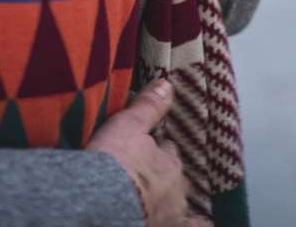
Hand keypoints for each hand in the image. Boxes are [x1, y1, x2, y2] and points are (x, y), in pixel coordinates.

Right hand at [88, 79, 209, 225]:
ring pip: (172, 207)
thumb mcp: (127, 126)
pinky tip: (198, 224)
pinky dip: (193, 225)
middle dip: (162, 177)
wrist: (97, 203)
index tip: (147, 148)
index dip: (158, 150)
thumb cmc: (114, 163)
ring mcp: (167, 218)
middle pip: (172, 181)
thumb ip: (148, 107)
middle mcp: (175, 194)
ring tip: (152, 199)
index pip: (168, 154)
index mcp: (170, 165)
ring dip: (164, 201)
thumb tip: (168, 83)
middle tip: (146, 176)